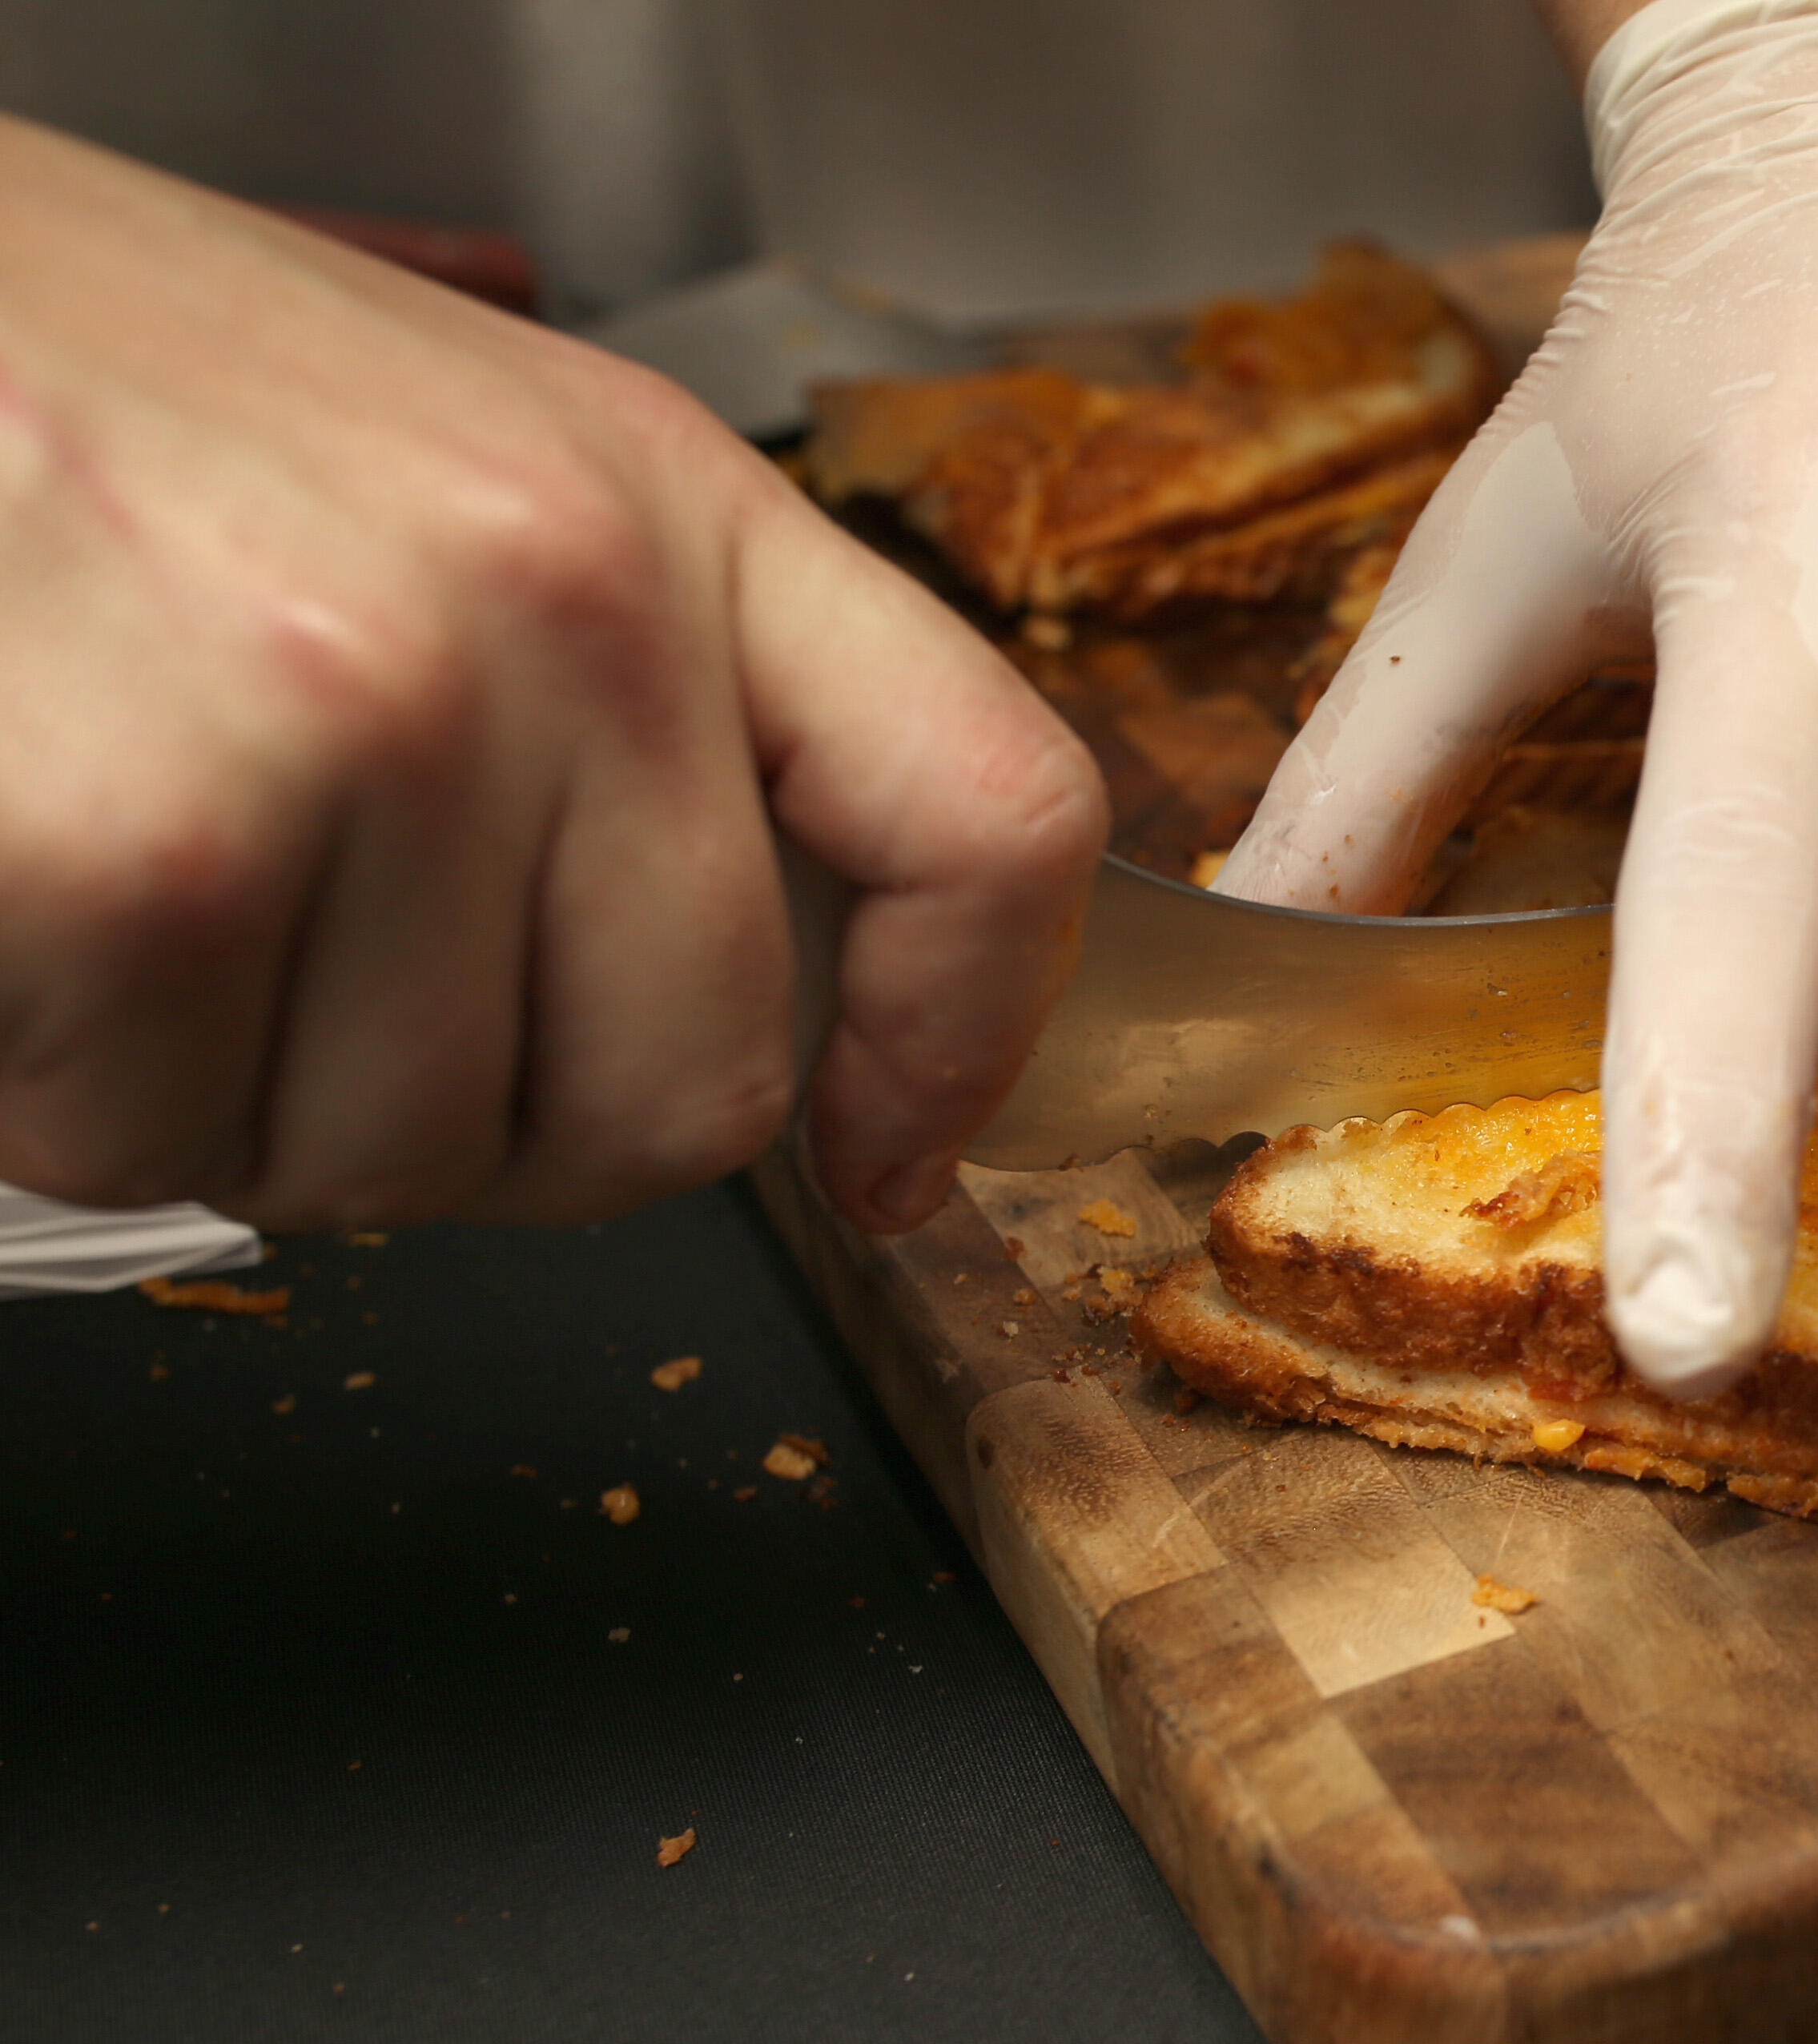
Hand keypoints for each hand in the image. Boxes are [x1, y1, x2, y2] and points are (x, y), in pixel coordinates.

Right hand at [0, 116, 1104, 1236]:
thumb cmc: (63, 377)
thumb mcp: (416, 463)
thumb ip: (598, 688)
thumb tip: (732, 974)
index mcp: (665, 506)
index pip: (985, 816)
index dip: (959, 1039)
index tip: (888, 1155)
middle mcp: (566, 603)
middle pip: (691, 1090)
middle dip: (499, 1131)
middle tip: (326, 1017)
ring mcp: (372, 717)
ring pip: (400, 1153)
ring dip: (239, 1098)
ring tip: (132, 891)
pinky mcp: (157, 843)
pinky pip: (155, 1135)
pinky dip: (56, 1083)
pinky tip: (22, 907)